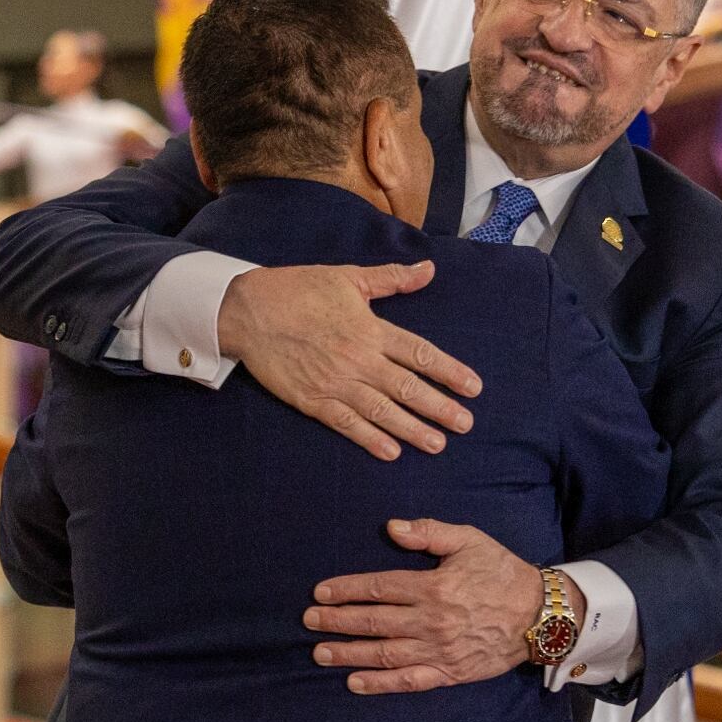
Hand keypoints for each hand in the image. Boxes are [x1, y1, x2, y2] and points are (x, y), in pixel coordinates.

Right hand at [214, 264, 477, 458]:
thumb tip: (429, 270)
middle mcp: (359, 359)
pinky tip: (391, 451)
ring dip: (412, 429)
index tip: (473, 387)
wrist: (248, 310)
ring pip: (382, 411)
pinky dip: (370, 438)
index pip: (420, 354)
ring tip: (437, 444)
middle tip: (465, 425)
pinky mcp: (312, 400)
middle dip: (440, 408)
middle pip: (408, 388)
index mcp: (371, 329)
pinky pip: (347, 423)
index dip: (449, 372)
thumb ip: (391, 278)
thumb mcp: (348, 277)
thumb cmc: (298, 289)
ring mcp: (335, 383)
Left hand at [304, 520, 556, 693]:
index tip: (320, 592)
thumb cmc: (502, 573)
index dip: (347, 590)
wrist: (541, 614)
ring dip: (349, 654)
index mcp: (433, 587)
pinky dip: (380, 684)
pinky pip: (409, 681)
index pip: (379, 588)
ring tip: (319, 652)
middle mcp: (432, 621)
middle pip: (374, 622)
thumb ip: (429, 532)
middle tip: (309, 621)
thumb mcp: (470, 540)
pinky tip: (354, 683)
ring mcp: (439, 650)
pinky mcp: (449, 672)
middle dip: (337, 621)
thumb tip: (392, 528)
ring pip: (385, 653)